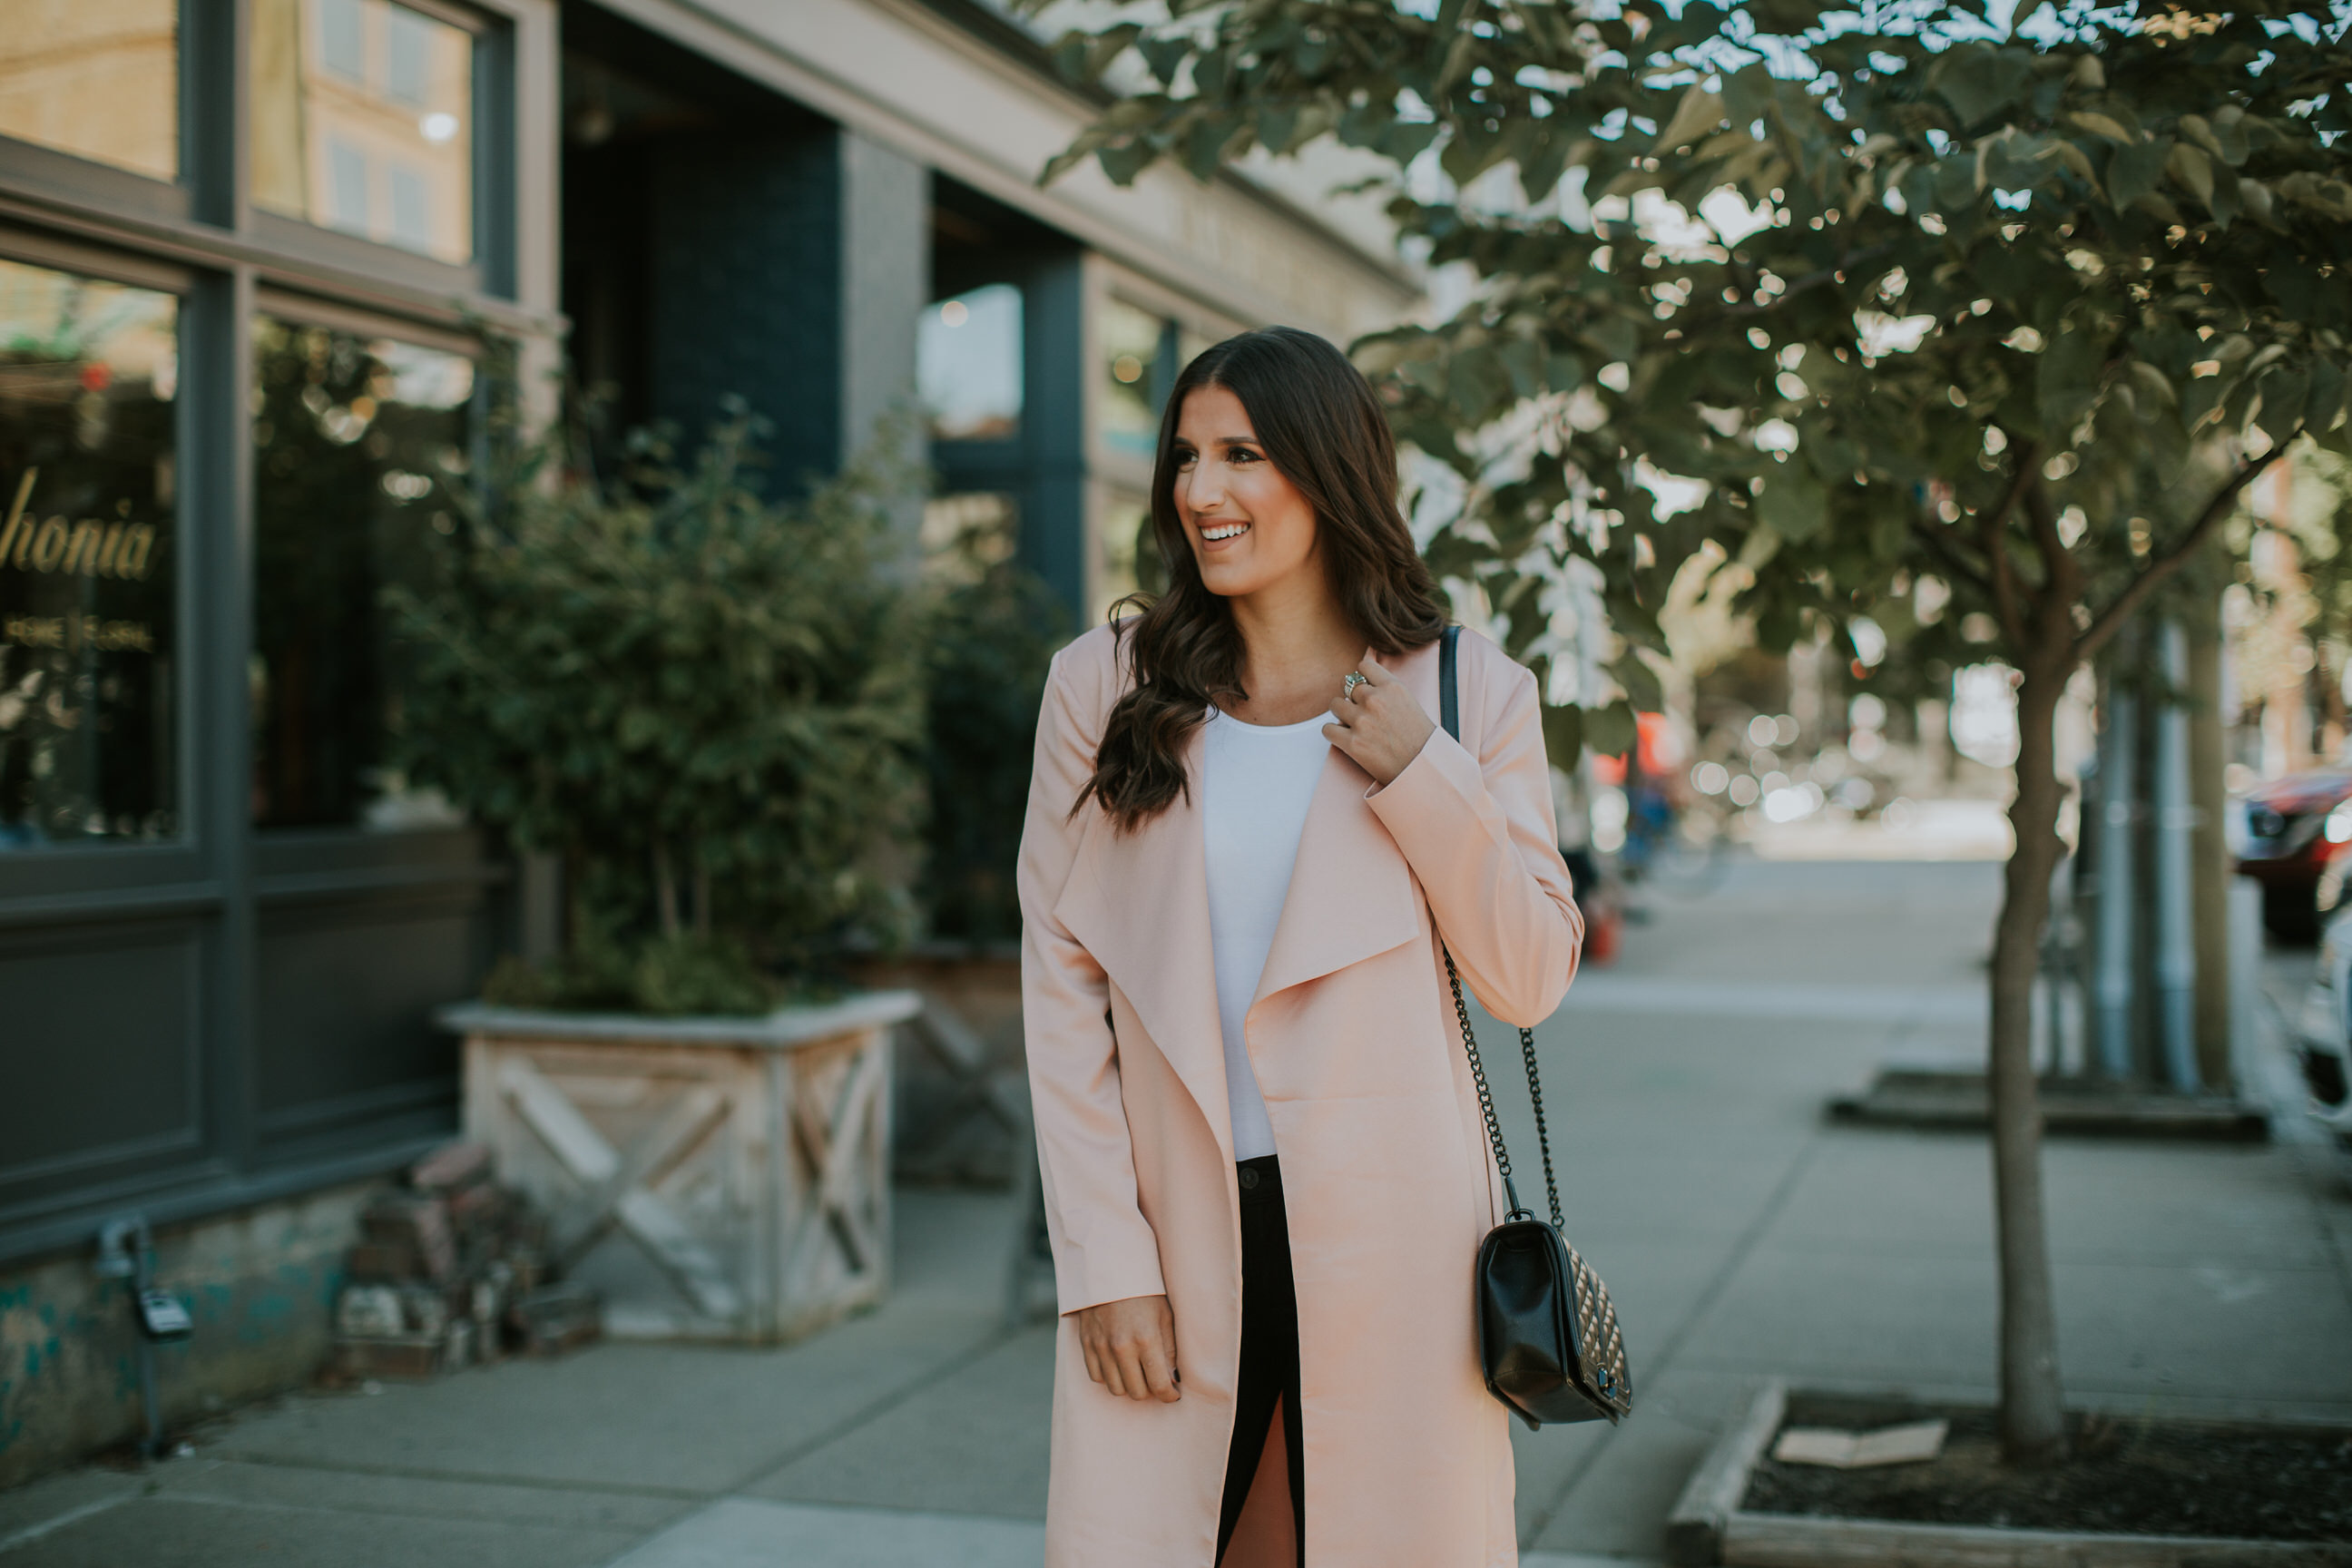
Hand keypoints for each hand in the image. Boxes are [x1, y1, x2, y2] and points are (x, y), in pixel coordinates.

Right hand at [1075, 1293, 1180, 1401]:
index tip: (1173, 1393)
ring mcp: (1101, 1347)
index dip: (1169, 1395)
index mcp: (1146, 1339)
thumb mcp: (1165, 1316)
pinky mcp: (1087, 1344)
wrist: (1110, 1268)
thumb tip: (1173, 1380)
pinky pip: (1097, 1377)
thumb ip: (1169, 1351)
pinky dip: (1109, 1376)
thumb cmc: (1143, 1291)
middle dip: (1149, 1389)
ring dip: (1128, 1385)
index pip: (1160, 1385)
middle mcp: (1122, 1347)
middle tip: (1154, 1377)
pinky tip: (1118, 1364)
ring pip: (1116, 1389)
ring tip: (1136, 1371)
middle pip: (1137, 1392)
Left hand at [1324, 653, 1436, 787]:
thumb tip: (1361, 682)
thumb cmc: (1420, 739)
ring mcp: (1362, 721)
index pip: (1363, 666)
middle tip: (1360, 711)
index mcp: (1392, 687)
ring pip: (1335, 705)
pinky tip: (1345, 738)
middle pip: (1347, 685)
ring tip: (1353, 725)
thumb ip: (1386, 690)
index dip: (1362, 678)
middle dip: (1352, 697)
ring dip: (1341, 714)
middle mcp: (1375, 700)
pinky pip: (1327, 729)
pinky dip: (1333, 734)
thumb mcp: (1409, 702)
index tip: (1364, 689)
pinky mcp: (1352, 743)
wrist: (1423, 769)